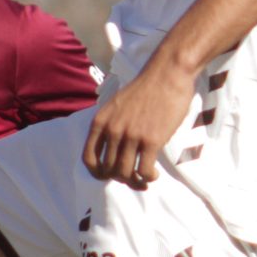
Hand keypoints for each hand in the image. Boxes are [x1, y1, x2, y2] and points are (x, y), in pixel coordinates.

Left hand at [83, 62, 194, 188]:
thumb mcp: (117, 105)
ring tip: (144, 181)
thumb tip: (114, 148)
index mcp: (100, 121)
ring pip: (124, 174)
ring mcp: (131, 136)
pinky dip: (148, 178)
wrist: (167, 74)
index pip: (89, 158)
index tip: (109, 176)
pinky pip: (143, 171)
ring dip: (135, 182)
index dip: (97, 173)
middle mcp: (112, 130)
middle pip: (108, 169)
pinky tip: (153, 174)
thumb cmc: (146, 88)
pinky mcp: (151, 140)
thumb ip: (111, 124)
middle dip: (121, 178)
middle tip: (134, 178)